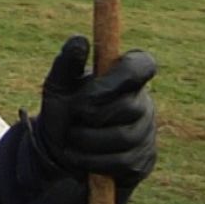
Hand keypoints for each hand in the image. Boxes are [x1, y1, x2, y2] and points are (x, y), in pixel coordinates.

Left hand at [35, 35, 157, 191]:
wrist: (59, 151)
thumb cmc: (63, 110)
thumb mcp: (58, 85)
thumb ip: (66, 63)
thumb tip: (80, 40)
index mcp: (125, 77)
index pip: (143, 65)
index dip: (122, 75)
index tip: (94, 86)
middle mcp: (143, 103)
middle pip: (128, 107)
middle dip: (91, 114)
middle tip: (73, 116)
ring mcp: (147, 134)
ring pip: (123, 137)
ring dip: (87, 139)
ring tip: (72, 138)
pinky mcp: (142, 162)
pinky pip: (121, 163)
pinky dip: (91, 161)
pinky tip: (79, 157)